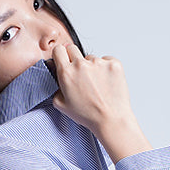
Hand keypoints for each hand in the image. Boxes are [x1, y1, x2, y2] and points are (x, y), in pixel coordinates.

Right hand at [51, 44, 151, 162]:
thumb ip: (56, 88)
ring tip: (96, 85)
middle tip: (80, 74)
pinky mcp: (113, 63)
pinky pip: (106, 60)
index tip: (63, 59)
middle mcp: (81, 64)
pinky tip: (106, 82)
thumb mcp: (62, 105)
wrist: (111, 119)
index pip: (58, 50)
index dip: (60, 55)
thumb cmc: (88, 115)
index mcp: (67, 73)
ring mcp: (99, 62)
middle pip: (73, 49)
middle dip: (74, 59)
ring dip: (92, 67)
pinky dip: (106, 69)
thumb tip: (58, 78)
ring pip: (91, 58)